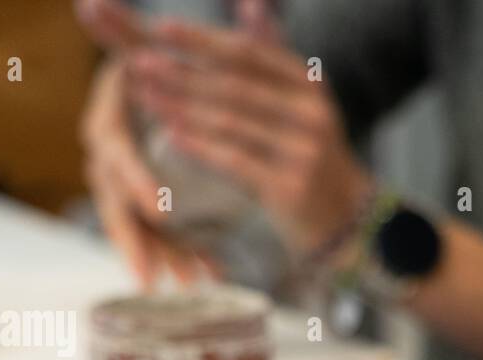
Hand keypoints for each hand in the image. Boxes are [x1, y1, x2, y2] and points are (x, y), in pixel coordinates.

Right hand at [77, 3, 207, 287]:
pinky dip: (179, 256)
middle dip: (138, 242)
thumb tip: (90, 1)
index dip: (136, 180)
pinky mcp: (144, 207)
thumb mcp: (147, 49)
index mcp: (108, 120)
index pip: (115, 154)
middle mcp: (108, 158)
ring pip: (138, 230)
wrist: (165, 84)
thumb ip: (125, 33)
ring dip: (162, 258)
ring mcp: (124, 188)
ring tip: (190, 284)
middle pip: (116, 205)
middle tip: (154, 276)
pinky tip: (204, 276)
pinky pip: (158, 238)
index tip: (161, 208)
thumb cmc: (159, 63)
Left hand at [127, 0, 373, 253]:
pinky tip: (170, 136)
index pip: (248, 52)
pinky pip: (236, 160)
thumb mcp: (298, 99)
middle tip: (138, 61)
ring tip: (143, 96)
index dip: (203, 39)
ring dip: (182, 107)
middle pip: (234, 84)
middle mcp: (310, 111)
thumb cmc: (306, 152)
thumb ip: (271, 54)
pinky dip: (200, 146)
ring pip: (231, 121)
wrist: (344, 215)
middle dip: (182, 72)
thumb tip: (250, 2)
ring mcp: (304, 150)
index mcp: (308, 83)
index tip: (161, 28)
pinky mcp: (291, 186)